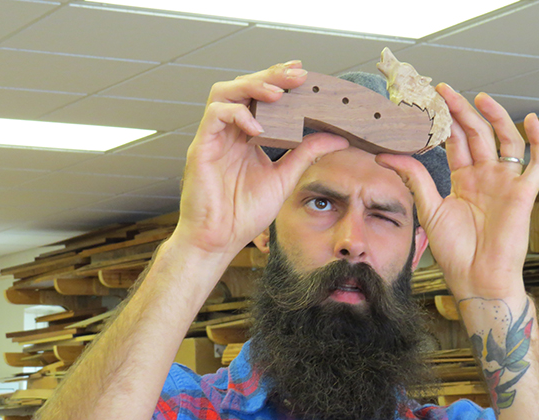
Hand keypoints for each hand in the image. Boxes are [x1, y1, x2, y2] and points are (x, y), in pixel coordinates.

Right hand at [174, 61, 348, 257]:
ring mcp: (213, 138)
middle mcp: (228, 132)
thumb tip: (337, 138)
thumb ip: (306, 154)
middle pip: (243, 87)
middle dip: (271, 75)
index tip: (304, 73)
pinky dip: (237, 114)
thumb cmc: (244, 213)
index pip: (260, 96)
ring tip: (278, 93)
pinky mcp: (201, 148)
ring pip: (224, 92)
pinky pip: (215, 116)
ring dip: (252, 86)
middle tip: (297, 75)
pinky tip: (258, 128)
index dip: (279, 80)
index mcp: (246, 136)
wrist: (219, 240)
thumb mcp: (284, 177)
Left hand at [376, 84, 538, 299]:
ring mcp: (505, 183)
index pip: (456, 142)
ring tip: (478, 98)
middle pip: (476, 135)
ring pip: (505, 140)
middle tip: (445, 90)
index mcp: (463, 180)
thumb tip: (385, 154)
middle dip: (462, 111)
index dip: (445, 121)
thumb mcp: (429, 208)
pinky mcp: (524, 193)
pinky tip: (530, 120)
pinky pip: (537, 162)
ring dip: (495, 117)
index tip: (431, 102)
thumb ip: (414, 178)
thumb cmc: (455, 250)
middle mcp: (485, 177)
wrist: (476, 278)